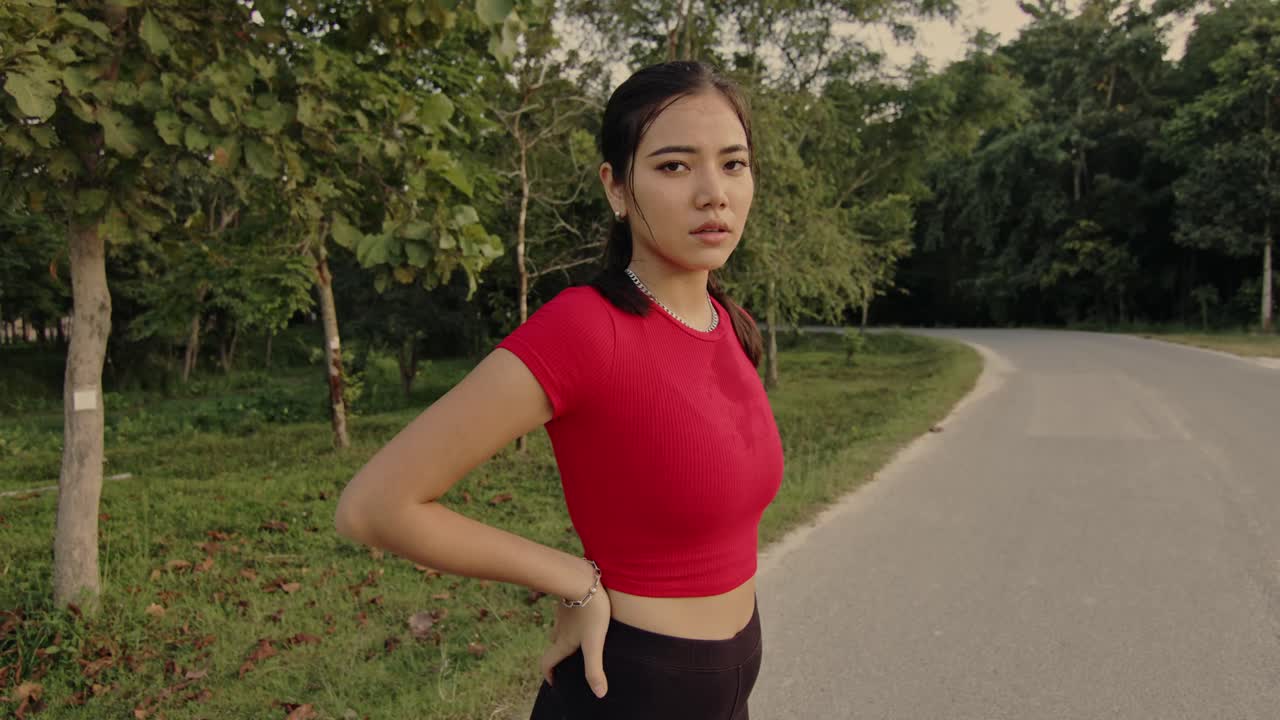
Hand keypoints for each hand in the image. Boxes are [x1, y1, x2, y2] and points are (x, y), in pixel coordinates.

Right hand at [539, 584, 612, 698]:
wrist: (583, 579)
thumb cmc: (591, 612)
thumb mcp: (594, 643)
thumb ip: (594, 668)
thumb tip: (599, 694)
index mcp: (564, 642)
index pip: (548, 662)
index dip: (548, 674)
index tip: (554, 682)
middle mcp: (560, 629)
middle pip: (554, 644)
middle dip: (559, 653)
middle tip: (569, 659)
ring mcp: (563, 612)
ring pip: (561, 627)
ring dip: (566, 634)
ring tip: (579, 637)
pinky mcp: (570, 598)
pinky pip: (568, 611)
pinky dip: (573, 616)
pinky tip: (585, 612)